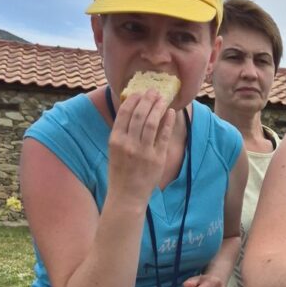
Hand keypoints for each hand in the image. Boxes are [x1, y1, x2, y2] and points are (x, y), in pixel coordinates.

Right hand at [107, 89, 175, 205]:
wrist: (127, 195)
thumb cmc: (120, 172)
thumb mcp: (114, 150)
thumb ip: (122, 133)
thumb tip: (132, 112)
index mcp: (115, 140)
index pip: (124, 114)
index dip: (133, 100)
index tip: (139, 92)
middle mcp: (128, 144)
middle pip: (139, 115)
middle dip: (147, 100)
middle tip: (153, 91)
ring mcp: (143, 151)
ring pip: (151, 123)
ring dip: (158, 108)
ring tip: (162, 98)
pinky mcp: (157, 158)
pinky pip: (164, 136)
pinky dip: (168, 122)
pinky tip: (170, 113)